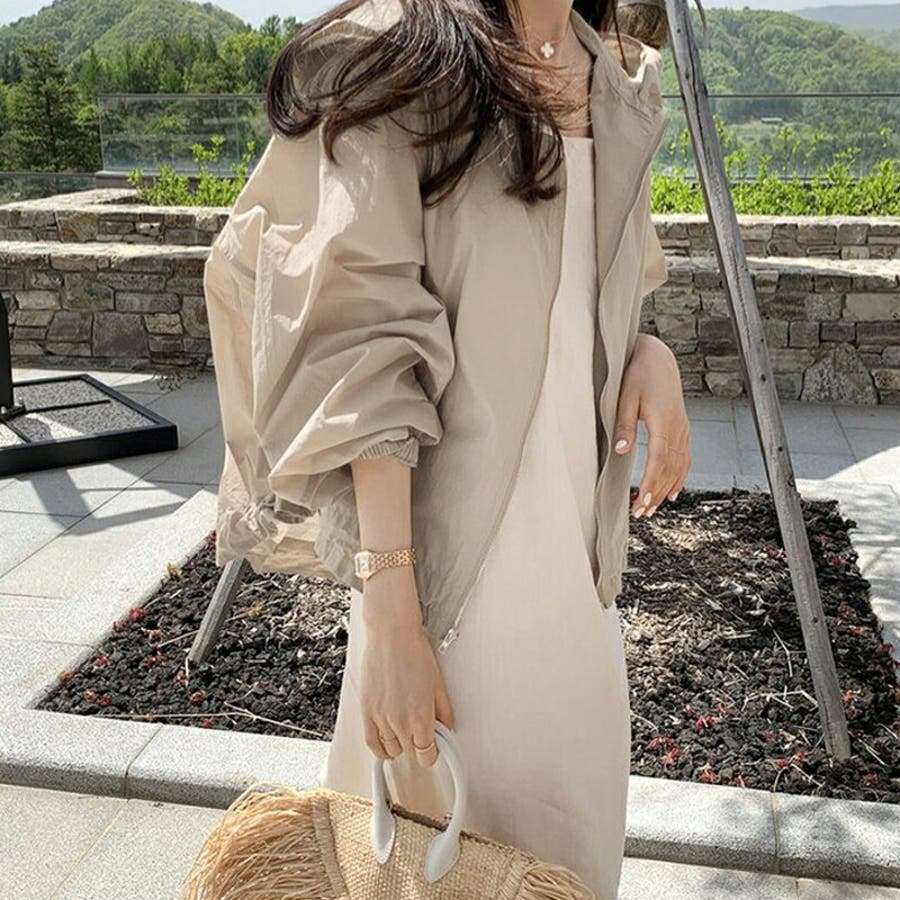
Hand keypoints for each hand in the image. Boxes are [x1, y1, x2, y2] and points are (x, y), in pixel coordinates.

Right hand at [359, 567, 454, 767]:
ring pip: (391, 749)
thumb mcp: (438, 683)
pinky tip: (386, 744)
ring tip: (405, 730)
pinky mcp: (366, 710)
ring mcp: (381, 717)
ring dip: (400, 743)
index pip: (427, 755)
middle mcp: (400, 722)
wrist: (392, 634)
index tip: (434, 748)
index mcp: (421, 717)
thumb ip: (443, 711)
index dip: (432, 754)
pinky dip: (380, 748)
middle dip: (418, 743)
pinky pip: (371, 742)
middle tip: (422, 729)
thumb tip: (446, 727)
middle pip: (410, 752)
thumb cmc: (415, 651)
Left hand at [613, 333, 690, 517]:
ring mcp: (683, 428)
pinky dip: (679, 477)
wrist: (657, 357)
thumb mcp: (625, 398)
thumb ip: (624, 425)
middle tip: (640, 513)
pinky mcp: (683, 427)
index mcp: (663, 422)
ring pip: (679, 466)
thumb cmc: (638, 374)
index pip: (658, 461)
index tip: (640, 502)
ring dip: (665, 489)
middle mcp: (678, 428)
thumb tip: (620, 451)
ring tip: (651, 508)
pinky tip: (672, 492)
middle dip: (655, 493)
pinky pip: (685, 458)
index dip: (650, 484)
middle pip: (669, 469)